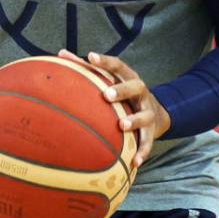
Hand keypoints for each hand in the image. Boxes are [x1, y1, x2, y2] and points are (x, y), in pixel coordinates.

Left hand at [57, 49, 170, 167]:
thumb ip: (87, 69)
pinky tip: (134, 163)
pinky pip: (148, 142)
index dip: (105, 61)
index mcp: (128, 77)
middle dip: (121, 90)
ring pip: (144, 115)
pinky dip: (142, 152)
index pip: (118, 65)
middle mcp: (140, 93)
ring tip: (122, 125)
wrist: (157, 113)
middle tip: (106, 95)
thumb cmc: (123, 94)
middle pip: (135, 86)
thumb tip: (61, 54)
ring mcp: (147, 111)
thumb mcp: (111, 79)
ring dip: (134, 120)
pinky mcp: (151, 131)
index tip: (91, 56)